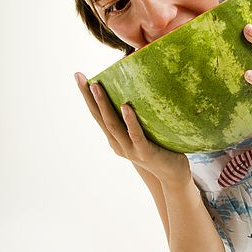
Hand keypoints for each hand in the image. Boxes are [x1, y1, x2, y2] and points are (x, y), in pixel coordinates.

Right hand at [74, 72, 190, 184]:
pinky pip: (136, 134)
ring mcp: (130, 149)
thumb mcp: (143, 131)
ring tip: (96, 86)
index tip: (79, 76)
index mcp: (115, 138)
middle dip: (88, 96)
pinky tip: (125, 106)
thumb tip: (136, 88)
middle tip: (79, 76)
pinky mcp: (145, 152)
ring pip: (113, 125)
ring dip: (104, 104)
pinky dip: (129, 121)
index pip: (97, 114)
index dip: (86, 96)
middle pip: (99, 117)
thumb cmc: (160, 149)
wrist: (173, 175)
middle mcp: (118, 144)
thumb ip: (136, 116)